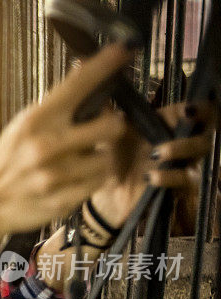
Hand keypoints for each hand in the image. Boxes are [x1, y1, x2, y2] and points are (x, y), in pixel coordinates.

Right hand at [0, 44, 132, 237]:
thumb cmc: (8, 160)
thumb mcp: (23, 126)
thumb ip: (55, 105)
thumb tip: (86, 70)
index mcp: (36, 120)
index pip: (78, 85)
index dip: (106, 65)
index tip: (124, 50)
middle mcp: (45, 146)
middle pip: (111, 126)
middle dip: (111, 126)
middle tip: (101, 128)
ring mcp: (55, 176)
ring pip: (107, 158)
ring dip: (100, 157)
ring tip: (81, 159)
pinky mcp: (62, 201)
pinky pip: (98, 183)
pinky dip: (91, 179)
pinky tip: (75, 177)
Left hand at [89, 102, 215, 227]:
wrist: (107, 193)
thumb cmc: (114, 158)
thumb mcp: (111, 134)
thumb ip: (110, 114)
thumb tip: (102, 93)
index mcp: (170, 123)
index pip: (198, 109)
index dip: (201, 107)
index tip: (188, 107)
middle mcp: (183, 140)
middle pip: (208, 124)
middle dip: (203, 119)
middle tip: (187, 115)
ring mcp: (185, 163)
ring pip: (203, 150)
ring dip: (182, 147)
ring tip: (156, 153)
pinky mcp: (180, 187)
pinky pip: (188, 180)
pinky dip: (170, 177)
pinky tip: (150, 177)